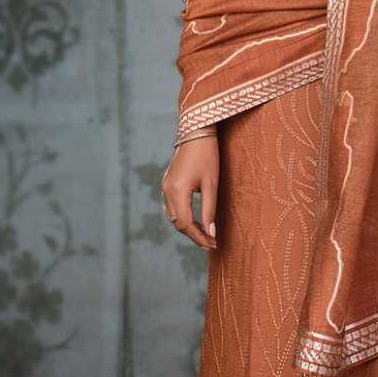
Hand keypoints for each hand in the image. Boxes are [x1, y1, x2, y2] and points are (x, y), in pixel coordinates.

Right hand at [161, 134, 217, 249]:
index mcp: (177, 191)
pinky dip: (182, 217)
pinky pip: (171, 207)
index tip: (212, 244)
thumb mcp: (211, 184)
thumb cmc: (207, 156)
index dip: (198, 237)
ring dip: (187, 227)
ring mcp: (164, 187)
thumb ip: (209, 210)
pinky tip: (195, 220)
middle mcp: (167, 191)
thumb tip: (211, 234)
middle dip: (193, 235)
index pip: (185, 224)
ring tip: (205, 233)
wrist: (196, 132)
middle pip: (177, 223)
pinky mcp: (166, 183)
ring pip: (173, 216)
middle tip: (211, 242)